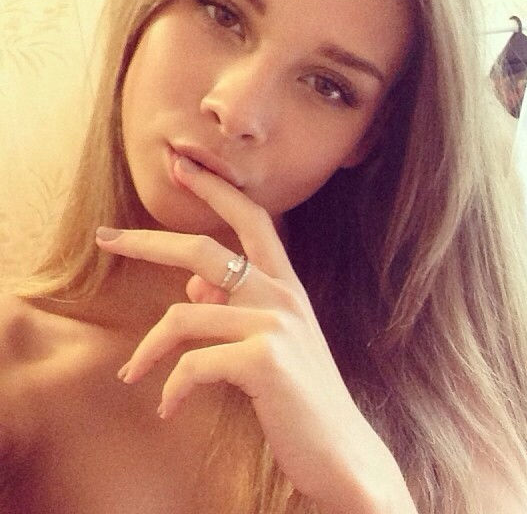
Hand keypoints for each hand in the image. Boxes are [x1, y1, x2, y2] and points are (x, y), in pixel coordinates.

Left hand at [95, 156, 412, 512]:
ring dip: (147, 349)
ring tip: (131, 373)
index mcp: (284, 283)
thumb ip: (234, 307)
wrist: (338, 446)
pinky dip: (172, 388)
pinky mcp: (265, 359)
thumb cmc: (298, 390)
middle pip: (202, 250)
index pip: (250, 218)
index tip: (180, 163)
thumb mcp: (270, 339)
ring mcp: (274, 323)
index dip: (215, 188)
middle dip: (147, 241)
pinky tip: (169, 408)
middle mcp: (280, 293)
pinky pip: (193, 364)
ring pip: (183, 315)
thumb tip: (191, 290)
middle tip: (104, 237)